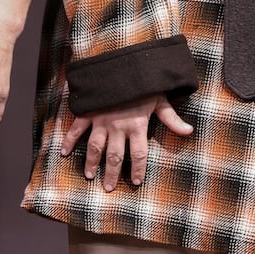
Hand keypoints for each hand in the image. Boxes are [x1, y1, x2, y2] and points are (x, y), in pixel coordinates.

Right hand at [60, 94, 193, 191]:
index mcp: (137, 126)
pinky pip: (77, 129)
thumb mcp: (160, 99)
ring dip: (92, 163)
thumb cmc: (142, 83)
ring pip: (95, 147)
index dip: (138, 170)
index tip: (136, 182)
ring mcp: (101, 120)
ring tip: (89, 176)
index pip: (139, 155)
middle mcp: (118, 127)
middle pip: (115, 157)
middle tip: (108, 188)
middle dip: (112, 174)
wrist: (119, 65)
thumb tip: (189, 131)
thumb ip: (172, 118)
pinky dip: (70, 141)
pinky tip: (64, 152)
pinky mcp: (88, 112)